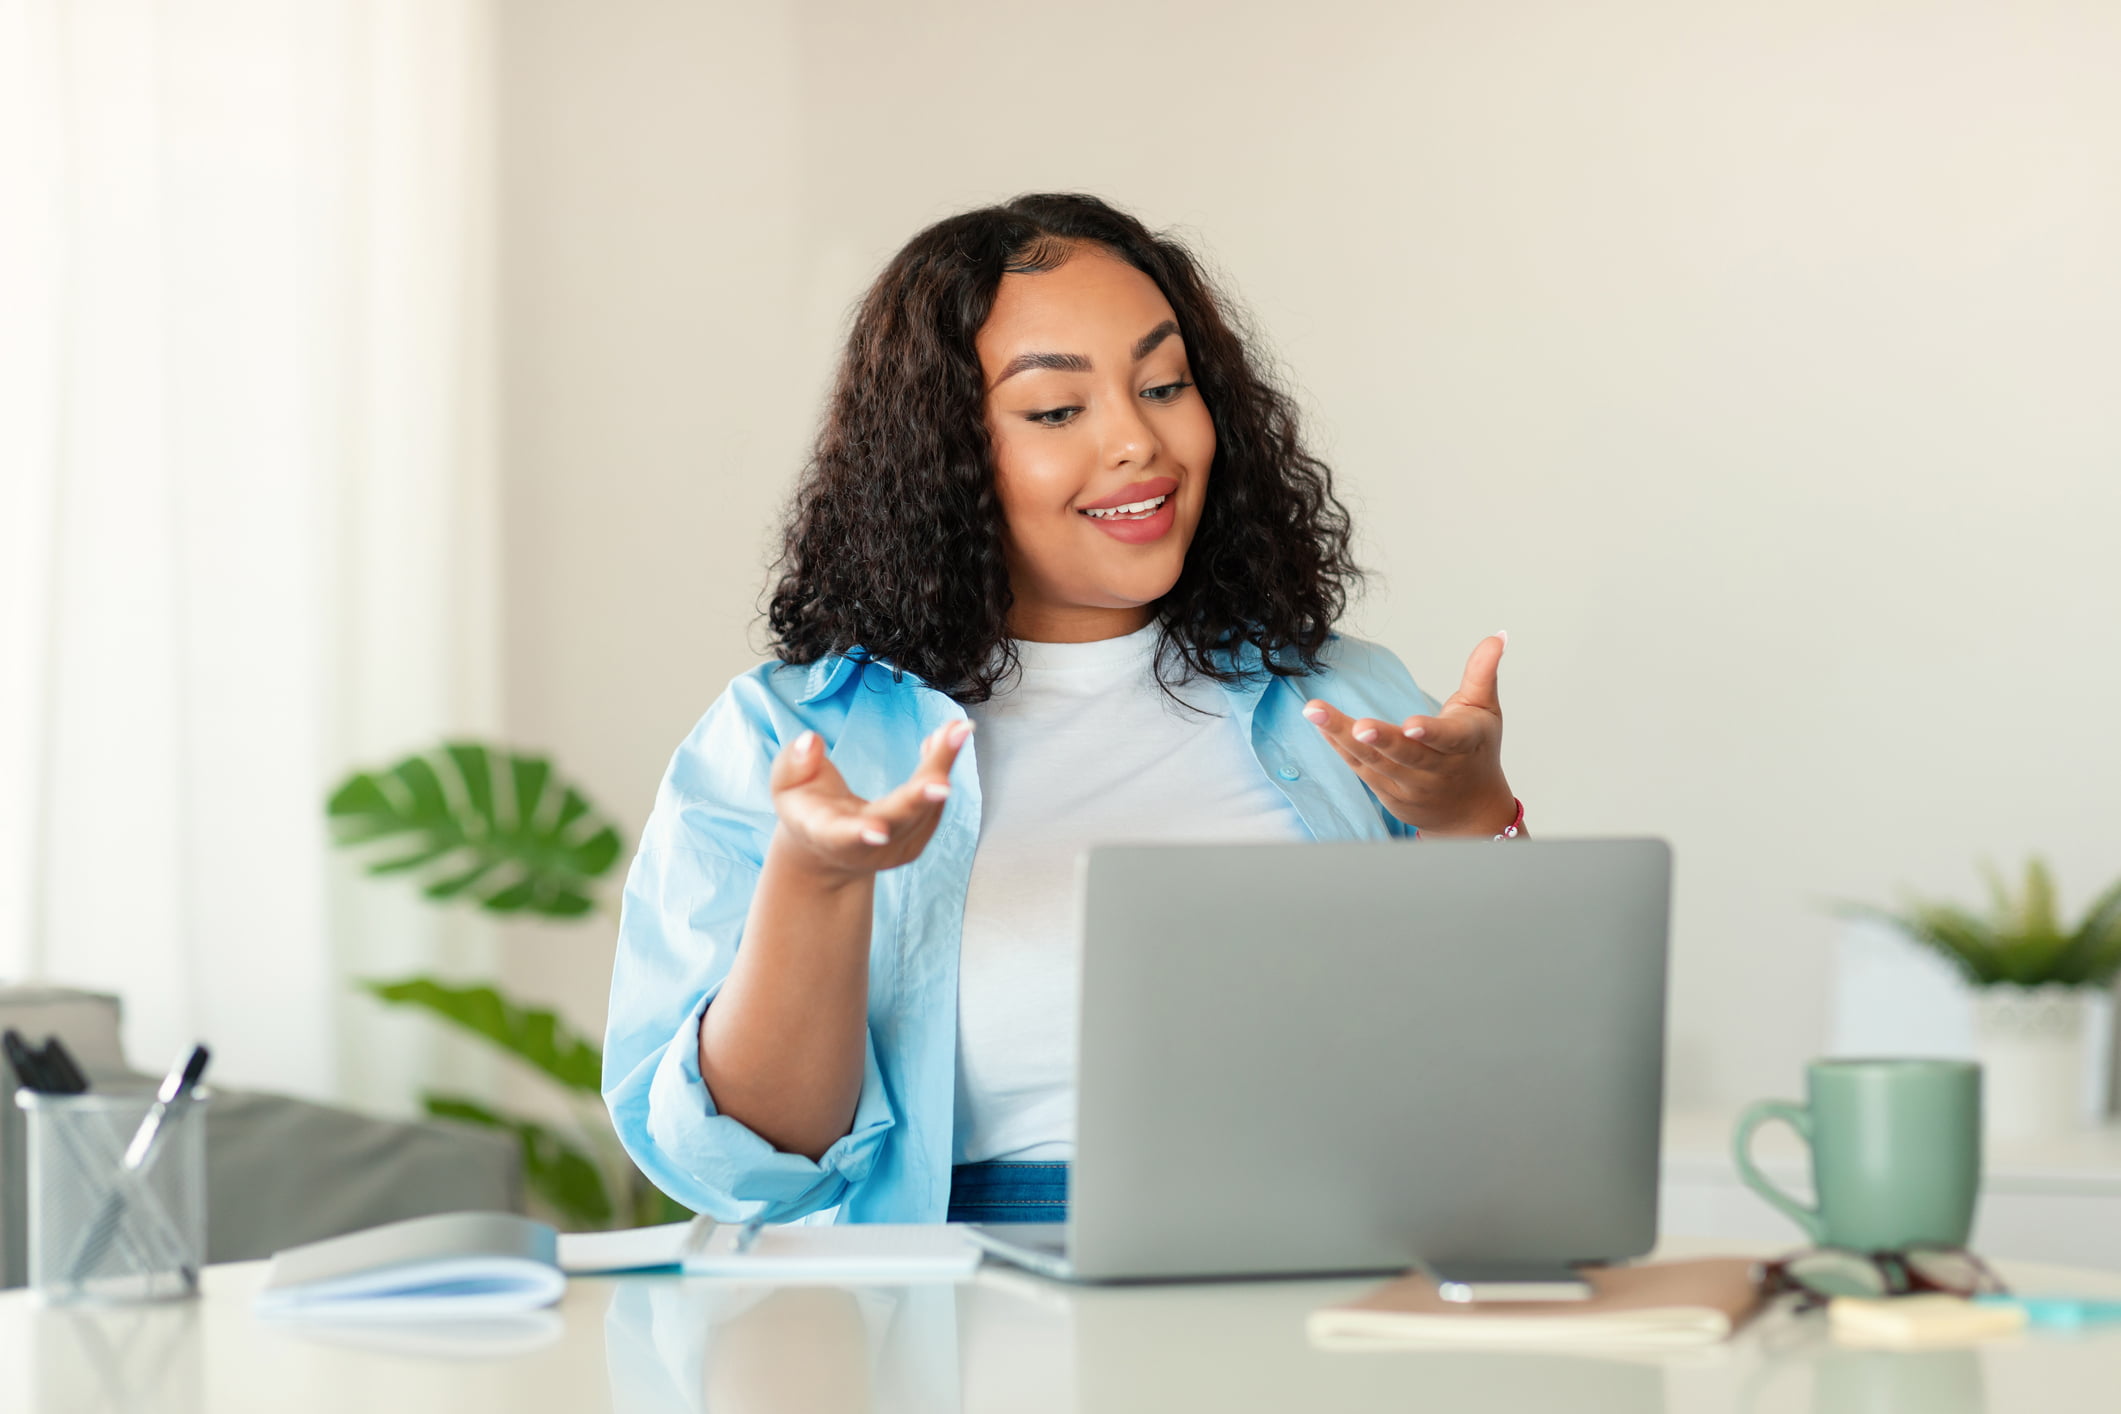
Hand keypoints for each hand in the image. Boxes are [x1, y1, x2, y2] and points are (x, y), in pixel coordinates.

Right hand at [768, 720, 972, 879]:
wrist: (829, 847)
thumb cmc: (805, 809)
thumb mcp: (785, 785)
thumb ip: (792, 763)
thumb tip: (810, 741)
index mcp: (826, 835)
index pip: (841, 836)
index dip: (859, 833)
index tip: (878, 831)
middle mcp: (865, 848)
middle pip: (897, 821)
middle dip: (920, 798)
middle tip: (942, 778)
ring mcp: (895, 849)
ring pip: (925, 810)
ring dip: (941, 767)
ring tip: (956, 730)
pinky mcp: (916, 840)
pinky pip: (934, 804)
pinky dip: (941, 768)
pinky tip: (946, 737)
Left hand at [1302, 632, 1515, 836]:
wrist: (1470, 811)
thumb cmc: (1477, 752)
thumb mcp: (1485, 711)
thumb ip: (1483, 672)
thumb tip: (1497, 635)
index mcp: (1463, 745)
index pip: (1447, 738)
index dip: (1429, 733)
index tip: (1410, 724)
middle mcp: (1435, 769)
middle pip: (1405, 754)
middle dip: (1380, 740)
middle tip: (1358, 725)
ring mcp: (1409, 785)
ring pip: (1374, 762)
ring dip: (1342, 737)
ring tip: (1314, 712)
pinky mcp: (1386, 792)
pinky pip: (1359, 768)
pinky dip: (1339, 747)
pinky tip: (1320, 725)